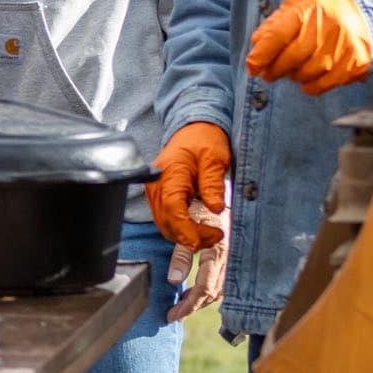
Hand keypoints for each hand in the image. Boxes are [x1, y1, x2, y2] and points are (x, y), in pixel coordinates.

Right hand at [150, 122, 229, 249]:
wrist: (191, 131)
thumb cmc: (202, 140)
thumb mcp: (215, 157)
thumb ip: (213, 183)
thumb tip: (216, 208)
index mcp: (170, 173)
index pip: (172, 207)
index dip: (185, 229)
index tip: (199, 241)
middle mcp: (157, 185)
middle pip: (167, 222)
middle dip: (191, 236)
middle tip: (217, 235)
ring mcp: (155, 193)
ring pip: (165, 226)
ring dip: (187, 235)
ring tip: (211, 234)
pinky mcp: (159, 199)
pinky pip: (167, 221)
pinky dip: (182, 230)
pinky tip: (199, 229)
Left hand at [165, 199, 228, 322]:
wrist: (225, 189)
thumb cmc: (207, 202)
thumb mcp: (190, 225)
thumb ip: (182, 253)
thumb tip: (174, 280)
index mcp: (219, 252)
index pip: (204, 289)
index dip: (189, 305)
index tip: (172, 315)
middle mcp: (230, 258)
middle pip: (213, 293)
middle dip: (193, 306)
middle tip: (174, 314)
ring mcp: (234, 256)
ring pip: (220, 288)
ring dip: (201, 298)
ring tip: (184, 302)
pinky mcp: (234, 253)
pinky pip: (224, 278)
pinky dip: (210, 287)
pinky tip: (198, 286)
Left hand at [246, 0, 372, 93]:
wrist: (360, 10)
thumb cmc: (320, 10)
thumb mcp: (294, 7)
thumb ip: (273, 26)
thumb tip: (256, 47)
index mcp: (308, 9)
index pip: (278, 35)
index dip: (261, 55)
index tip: (252, 67)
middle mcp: (327, 27)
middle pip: (291, 59)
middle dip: (274, 70)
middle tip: (269, 72)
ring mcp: (343, 46)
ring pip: (306, 75)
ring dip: (294, 76)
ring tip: (295, 68)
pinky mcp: (355, 63)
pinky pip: (322, 85)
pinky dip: (310, 85)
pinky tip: (310, 75)